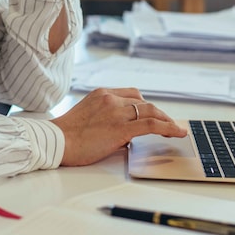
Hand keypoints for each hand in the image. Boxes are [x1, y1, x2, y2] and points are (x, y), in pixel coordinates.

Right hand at [50, 88, 186, 166]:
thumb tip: (124, 137)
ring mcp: (117, 112)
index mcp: (102, 94)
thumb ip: (106, 120)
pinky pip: (151, 125)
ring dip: (166, 120)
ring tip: (176, 130)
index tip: (152, 114)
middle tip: (168, 124)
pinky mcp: (121, 128)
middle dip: (159, 113)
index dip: (145, 105)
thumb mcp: (87, 117)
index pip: (132, 94)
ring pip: (151, 111)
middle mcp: (111, 99)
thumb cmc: (67, 136)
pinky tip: (177, 132)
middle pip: (143, 102)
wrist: (56, 141)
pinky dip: (168, 127)